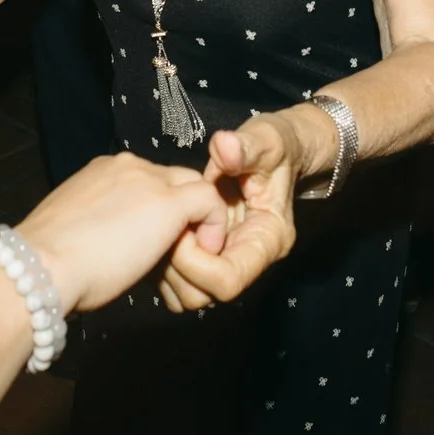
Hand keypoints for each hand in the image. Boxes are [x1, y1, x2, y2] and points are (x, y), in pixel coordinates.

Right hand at [14, 154, 236, 312]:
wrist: (40, 267)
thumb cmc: (46, 262)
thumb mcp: (72, 231)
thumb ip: (95, 224)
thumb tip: (103, 244)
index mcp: (102, 171)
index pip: (147, 180)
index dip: (154, 211)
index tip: (149, 244)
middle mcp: (127, 166)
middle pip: (175, 179)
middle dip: (181, 212)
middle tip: (176, 253)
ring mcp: (149, 181)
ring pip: (194, 188)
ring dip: (197, 221)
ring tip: (189, 258)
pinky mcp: (168, 203)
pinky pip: (210, 203)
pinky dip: (214, 228)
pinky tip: (203, 255)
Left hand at [158, 111, 316, 312]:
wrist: (276, 152)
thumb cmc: (273, 148)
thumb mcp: (265, 141)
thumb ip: (246, 146)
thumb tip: (224, 147)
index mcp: (267, 241)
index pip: (227, 281)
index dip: (197, 262)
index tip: (182, 226)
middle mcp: (246, 259)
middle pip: (202, 293)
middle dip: (176, 264)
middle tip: (165, 225)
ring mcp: (224, 260)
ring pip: (184, 292)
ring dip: (164, 264)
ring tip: (161, 223)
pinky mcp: (206, 255)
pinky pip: (174, 278)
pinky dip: (158, 260)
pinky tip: (157, 226)